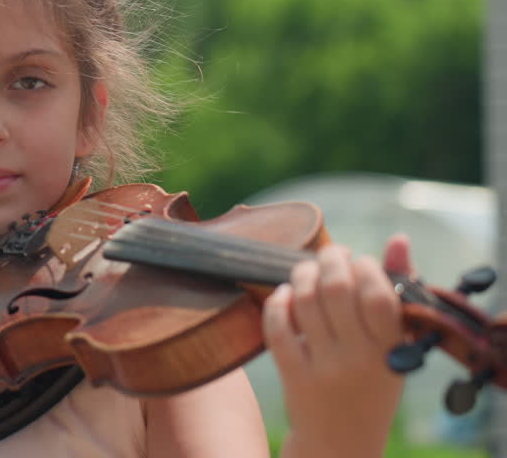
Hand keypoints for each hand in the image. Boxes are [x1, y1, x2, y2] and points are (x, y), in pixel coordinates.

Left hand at [263, 234, 412, 457]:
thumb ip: (398, 291)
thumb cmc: (373, 381)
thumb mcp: (396, 345)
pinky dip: (278, 302)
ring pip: (305, 302)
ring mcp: (325, 369)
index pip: (378, 294)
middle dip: (329, 259)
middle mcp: (359, 359)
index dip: (365, 266)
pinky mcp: (294, 376)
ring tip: (307, 270)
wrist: (343, 442)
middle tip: (329, 254)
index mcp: (393, 350)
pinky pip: (278, 328)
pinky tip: (285, 295)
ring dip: (302, 274)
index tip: (359, 262)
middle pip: (335, 289)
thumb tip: (399, 238)